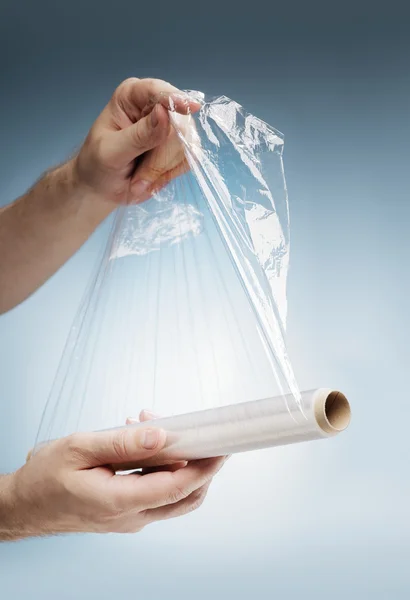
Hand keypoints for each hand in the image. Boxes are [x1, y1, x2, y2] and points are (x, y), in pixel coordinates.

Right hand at [2, 413, 225, 539]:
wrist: (25, 506)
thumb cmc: (44, 478)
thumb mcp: (79, 449)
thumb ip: (122, 442)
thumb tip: (162, 434)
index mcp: (119, 502)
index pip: (178, 487)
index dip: (206, 467)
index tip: (223, 446)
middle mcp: (131, 516)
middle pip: (185, 497)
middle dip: (202, 465)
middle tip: (201, 432)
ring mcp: (130, 517)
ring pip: (173, 495)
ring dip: (176, 461)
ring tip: (153, 425)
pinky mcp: (126, 511)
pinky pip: (155, 491)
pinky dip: (160, 466)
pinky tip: (141, 440)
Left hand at [74, 78, 200, 205]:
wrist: (102, 189)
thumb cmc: (98, 165)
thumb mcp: (111, 151)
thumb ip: (138, 135)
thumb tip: (164, 113)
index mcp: (132, 96)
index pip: (158, 91)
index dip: (176, 98)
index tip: (190, 108)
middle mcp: (154, 106)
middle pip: (179, 124)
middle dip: (161, 156)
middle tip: (138, 177)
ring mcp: (170, 126)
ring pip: (187, 144)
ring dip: (163, 169)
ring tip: (139, 179)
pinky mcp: (179, 147)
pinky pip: (189, 159)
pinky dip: (170, 174)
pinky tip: (151, 178)